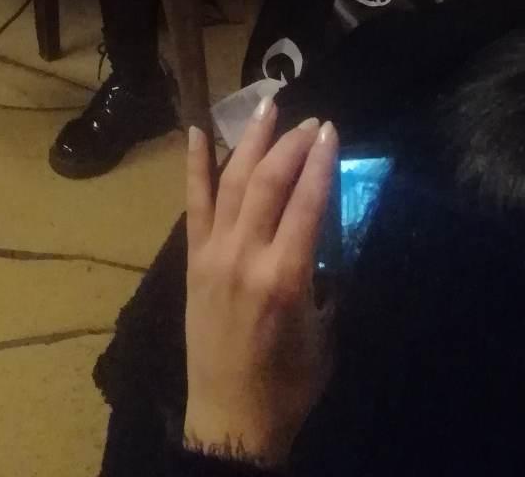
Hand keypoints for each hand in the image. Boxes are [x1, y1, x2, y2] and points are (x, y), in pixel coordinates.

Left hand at [183, 104, 336, 467]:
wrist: (231, 418)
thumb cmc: (289, 383)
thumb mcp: (324, 332)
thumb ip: (327, 279)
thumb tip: (331, 231)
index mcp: (286, 277)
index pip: (307, 203)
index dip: (320, 162)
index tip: (331, 131)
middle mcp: (246, 256)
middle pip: (268, 182)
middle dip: (291, 144)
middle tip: (310, 121)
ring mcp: (214, 253)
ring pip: (231, 181)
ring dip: (250, 141)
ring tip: (267, 106)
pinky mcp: (193, 259)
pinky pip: (193, 203)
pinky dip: (195, 165)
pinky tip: (197, 132)